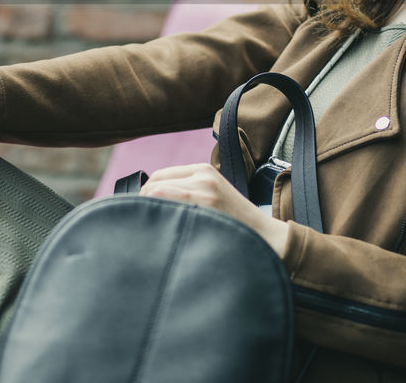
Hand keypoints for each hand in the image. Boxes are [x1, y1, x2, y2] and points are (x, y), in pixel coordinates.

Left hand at [140, 163, 290, 256]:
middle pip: (154, 184)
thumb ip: (188, 191)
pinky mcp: (205, 207)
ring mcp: (203, 191)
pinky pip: (168, 207)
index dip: (145, 194)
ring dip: (148, 211)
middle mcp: (201, 176)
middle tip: (143, 222)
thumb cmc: (234, 221)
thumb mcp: (213, 194)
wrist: (263, 236)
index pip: (158, 176)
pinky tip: (161, 231)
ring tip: (150, 228)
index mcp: (202, 170)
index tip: (142, 210)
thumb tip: (149, 200)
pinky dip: (158, 216)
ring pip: (156, 194)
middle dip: (143, 202)